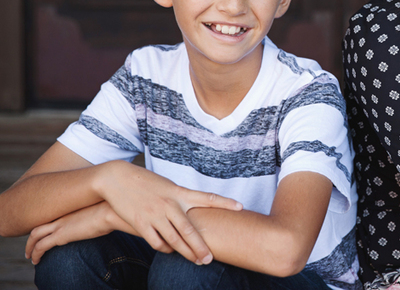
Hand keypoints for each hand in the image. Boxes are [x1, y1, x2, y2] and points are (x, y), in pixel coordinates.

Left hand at [25, 201, 120, 264]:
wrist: (111, 209)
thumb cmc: (114, 209)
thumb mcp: (105, 210)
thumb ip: (101, 214)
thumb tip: (108, 218)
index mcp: (72, 208)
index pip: (53, 215)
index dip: (47, 224)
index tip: (47, 232)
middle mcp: (63, 215)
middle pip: (40, 223)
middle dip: (32, 235)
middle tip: (31, 244)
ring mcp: (60, 224)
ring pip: (35, 235)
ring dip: (29, 246)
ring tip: (29, 255)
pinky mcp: (61, 235)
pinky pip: (41, 246)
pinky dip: (35, 253)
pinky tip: (35, 260)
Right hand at [96, 161, 241, 263]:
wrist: (117, 179)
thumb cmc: (146, 182)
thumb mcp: (168, 186)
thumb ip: (181, 198)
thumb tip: (194, 209)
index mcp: (179, 193)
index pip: (207, 198)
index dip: (225, 202)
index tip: (240, 206)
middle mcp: (170, 205)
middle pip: (190, 231)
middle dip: (201, 247)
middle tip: (210, 259)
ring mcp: (156, 215)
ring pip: (175, 240)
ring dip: (186, 253)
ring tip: (196, 261)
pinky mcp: (141, 223)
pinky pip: (156, 242)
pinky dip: (164, 249)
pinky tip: (169, 251)